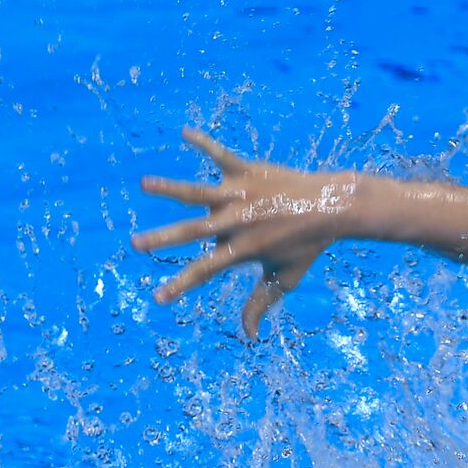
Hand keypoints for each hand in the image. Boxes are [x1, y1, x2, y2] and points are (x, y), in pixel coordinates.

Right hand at [132, 127, 356, 337]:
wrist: (332, 207)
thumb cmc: (306, 245)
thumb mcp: (285, 278)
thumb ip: (261, 303)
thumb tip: (251, 335)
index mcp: (242, 250)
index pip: (205, 271)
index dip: (181, 286)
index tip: (157, 299)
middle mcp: (237, 222)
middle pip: (193, 232)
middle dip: (163, 238)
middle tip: (135, 243)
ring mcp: (241, 195)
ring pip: (199, 191)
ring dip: (171, 188)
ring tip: (144, 184)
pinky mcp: (247, 171)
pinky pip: (221, 154)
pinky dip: (205, 143)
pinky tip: (185, 132)